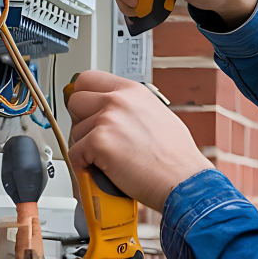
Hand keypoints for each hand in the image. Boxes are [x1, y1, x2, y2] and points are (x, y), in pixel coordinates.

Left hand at [66, 71, 213, 210]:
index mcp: (132, 91)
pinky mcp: (99, 142)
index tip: (84, 108)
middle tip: (94, 137)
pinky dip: (84, 166)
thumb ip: (131, 108)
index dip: (84, 96)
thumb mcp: (157, 115)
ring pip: (75, 131)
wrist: (183, 180)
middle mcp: (118, 100)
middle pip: (75, 101)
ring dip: (85, 147)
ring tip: (109, 158)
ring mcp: (107, 120)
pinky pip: (75, 154)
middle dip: (80, 121)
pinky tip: (103, 169)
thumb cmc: (176, 157)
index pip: (89, 79)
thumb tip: (113, 113)